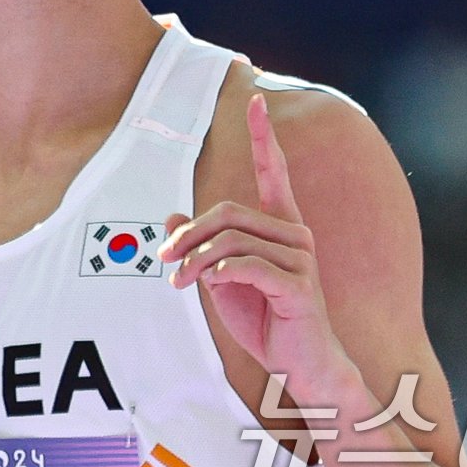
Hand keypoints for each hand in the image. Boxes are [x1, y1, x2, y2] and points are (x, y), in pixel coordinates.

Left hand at [159, 94, 350, 393]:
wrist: (298, 366)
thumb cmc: (263, 319)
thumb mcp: (220, 278)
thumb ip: (201, 246)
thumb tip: (172, 217)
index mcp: (280, 225)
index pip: (272, 170)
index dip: (263, 136)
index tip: (255, 100)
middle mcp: (295, 233)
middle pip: (227, 212)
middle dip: (188, 235)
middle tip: (165, 260)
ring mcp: (301, 258)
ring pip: (230, 240)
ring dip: (195, 260)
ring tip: (180, 282)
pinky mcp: (298, 285)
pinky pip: (246, 265)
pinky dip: (220, 272)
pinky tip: (212, 283)